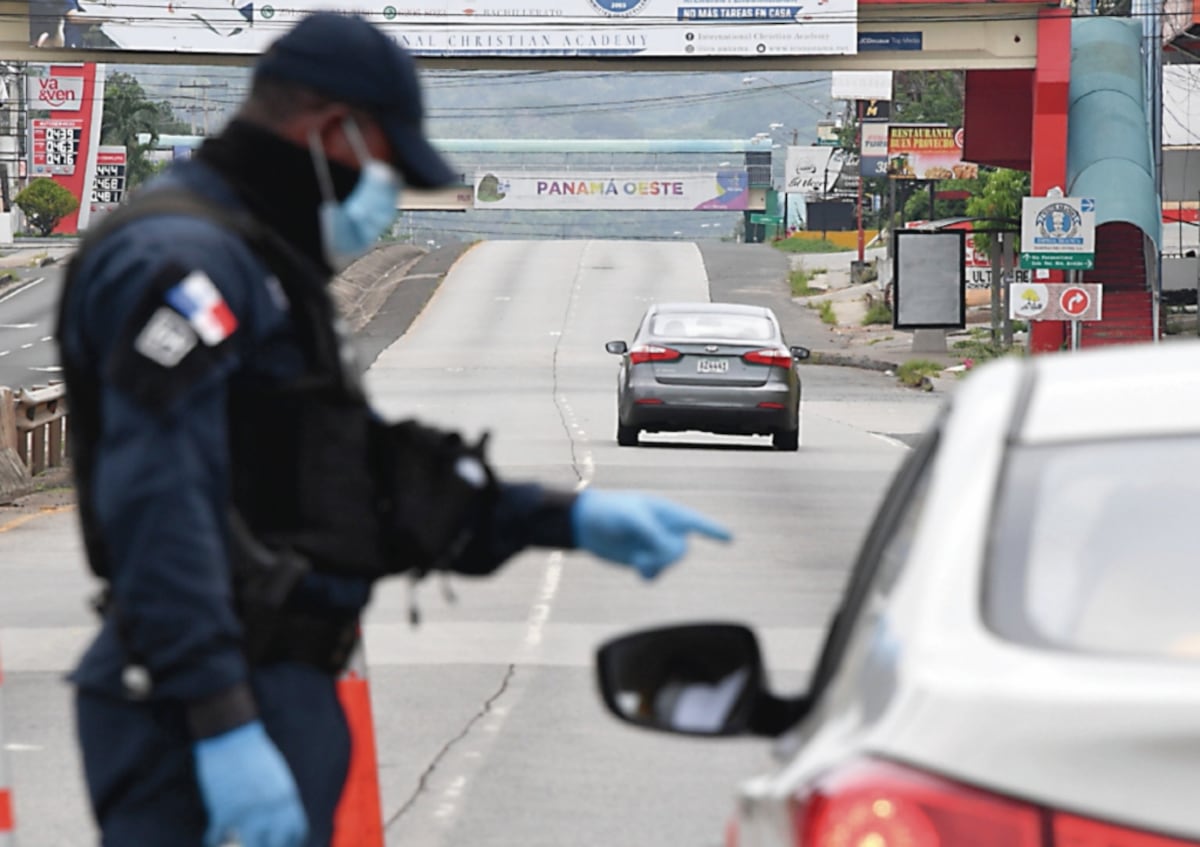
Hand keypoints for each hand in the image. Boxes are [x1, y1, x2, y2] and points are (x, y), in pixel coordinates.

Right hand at [194, 720, 308, 846]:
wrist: (231, 735)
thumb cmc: (254, 753)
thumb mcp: (277, 776)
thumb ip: (281, 800)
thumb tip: (280, 820)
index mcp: (287, 798)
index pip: (296, 832)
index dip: (288, 844)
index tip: (277, 845)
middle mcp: (271, 809)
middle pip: (273, 845)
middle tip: (254, 845)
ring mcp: (248, 811)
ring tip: (231, 844)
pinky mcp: (223, 810)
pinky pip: (217, 838)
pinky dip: (213, 840)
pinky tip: (211, 838)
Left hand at [571, 489, 731, 578]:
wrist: (585, 523)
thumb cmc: (609, 511)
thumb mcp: (631, 519)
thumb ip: (653, 534)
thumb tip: (669, 552)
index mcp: (666, 512)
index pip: (695, 522)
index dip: (713, 530)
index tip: (730, 538)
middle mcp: (664, 529)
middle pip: (681, 550)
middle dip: (665, 556)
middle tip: (644, 553)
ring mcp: (654, 544)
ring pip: (669, 563)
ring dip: (656, 565)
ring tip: (637, 559)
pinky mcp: (642, 558)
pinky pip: (656, 573)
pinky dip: (650, 574)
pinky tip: (640, 570)